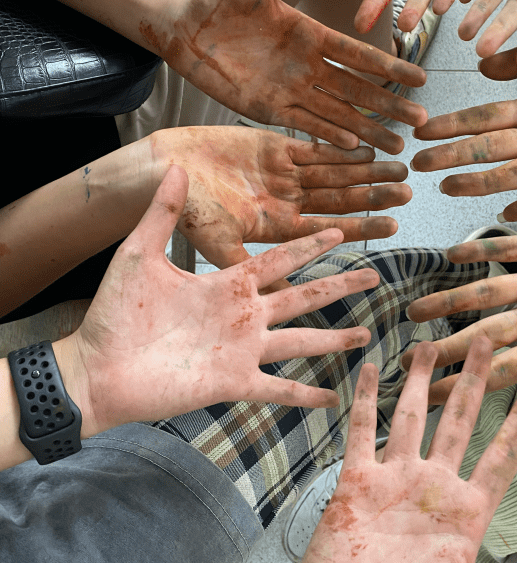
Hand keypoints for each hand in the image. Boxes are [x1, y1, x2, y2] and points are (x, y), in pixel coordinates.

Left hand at [59, 166, 378, 433]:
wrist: (96, 367)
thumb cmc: (114, 314)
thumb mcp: (139, 255)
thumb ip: (162, 213)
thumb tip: (173, 165)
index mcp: (227, 284)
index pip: (280, 259)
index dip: (311, 245)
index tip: (341, 230)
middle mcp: (243, 315)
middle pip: (303, 296)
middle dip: (339, 286)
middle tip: (374, 275)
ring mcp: (241, 350)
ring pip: (301, 341)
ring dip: (334, 339)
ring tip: (365, 336)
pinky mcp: (233, 382)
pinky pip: (277, 389)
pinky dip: (304, 394)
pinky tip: (332, 397)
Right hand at [146, 126, 410, 266]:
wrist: (154, 174)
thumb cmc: (183, 217)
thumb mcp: (215, 247)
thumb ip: (251, 268)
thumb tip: (285, 294)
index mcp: (274, 232)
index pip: (327, 230)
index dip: (360, 226)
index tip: (392, 225)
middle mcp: (283, 203)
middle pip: (337, 200)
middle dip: (371, 197)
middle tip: (407, 193)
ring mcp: (280, 173)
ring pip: (331, 172)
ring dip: (364, 170)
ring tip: (398, 166)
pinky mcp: (271, 145)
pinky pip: (312, 145)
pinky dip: (338, 145)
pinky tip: (365, 146)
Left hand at [148, 0, 427, 154]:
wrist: (180, 25)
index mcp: (311, 35)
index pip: (359, 55)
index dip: (390, 67)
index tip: (421, 78)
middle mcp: (307, 66)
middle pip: (357, 91)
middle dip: (390, 107)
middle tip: (421, 123)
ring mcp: (289, 89)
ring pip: (337, 113)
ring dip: (366, 129)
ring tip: (396, 146)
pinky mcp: (266, 108)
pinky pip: (303, 124)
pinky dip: (327, 134)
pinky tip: (351, 146)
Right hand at [269, 340, 516, 562]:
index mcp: (467, 519)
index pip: (500, 460)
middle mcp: (433, 492)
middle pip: (460, 423)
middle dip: (475, 383)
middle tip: (488, 342)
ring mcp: (393, 485)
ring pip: (413, 417)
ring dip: (423, 381)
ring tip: (434, 343)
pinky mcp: (355, 485)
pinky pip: (361, 431)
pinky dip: (365, 399)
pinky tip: (370, 368)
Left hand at [406, 223, 516, 427]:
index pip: (498, 370)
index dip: (464, 383)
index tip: (428, 398)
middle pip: (481, 333)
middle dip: (445, 347)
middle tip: (407, 359)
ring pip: (485, 291)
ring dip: (449, 299)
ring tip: (414, 309)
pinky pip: (510, 247)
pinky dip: (483, 249)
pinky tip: (452, 255)